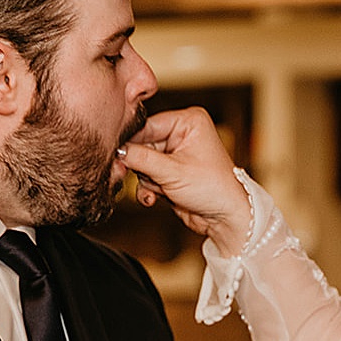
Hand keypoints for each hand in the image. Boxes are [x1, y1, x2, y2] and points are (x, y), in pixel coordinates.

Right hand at [118, 108, 252, 252]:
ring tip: (159, 190)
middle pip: (141, 144)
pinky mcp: (170, 173)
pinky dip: (148, 189)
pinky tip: (154, 198)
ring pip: (141, 163)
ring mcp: (175, 154)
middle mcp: (182, 134)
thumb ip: (140, 158)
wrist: (226, 220)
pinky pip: (147, 176)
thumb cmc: (214, 190)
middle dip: (140, 165)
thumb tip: (114, 150)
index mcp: (188, 121)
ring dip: (146, 180)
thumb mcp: (173, 171)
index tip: (113, 153)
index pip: (147, 124)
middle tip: (135, 176)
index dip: (129, 141)